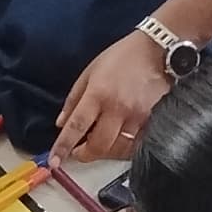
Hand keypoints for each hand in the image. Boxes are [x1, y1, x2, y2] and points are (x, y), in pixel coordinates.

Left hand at [53, 31, 174, 162]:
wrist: (157, 50)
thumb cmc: (122, 58)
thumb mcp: (90, 72)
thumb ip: (74, 99)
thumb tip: (61, 124)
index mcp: (98, 94)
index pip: (76, 126)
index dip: (63, 146)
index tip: (54, 160)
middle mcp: (118, 108)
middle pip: (99, 145)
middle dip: (84, 154)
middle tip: (78, 152)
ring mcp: (138, 117)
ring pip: (118, 149)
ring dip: (104, 152)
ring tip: (97, 144)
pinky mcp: (154, 121)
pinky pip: (136, 145)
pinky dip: (124, 149)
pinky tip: (118, 142)